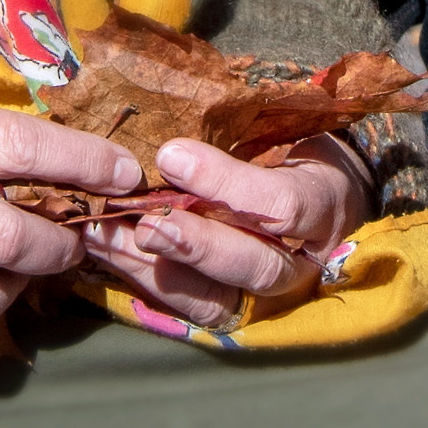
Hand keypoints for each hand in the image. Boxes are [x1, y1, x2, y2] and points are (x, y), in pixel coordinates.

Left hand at [74, 134, 370, 328]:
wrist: (314, 200)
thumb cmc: (292, 149)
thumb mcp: (285, 127)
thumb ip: (241, 127)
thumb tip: (174, 115)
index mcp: (322, 206)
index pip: (281, 204)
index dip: (226, 184)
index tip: (171, 155)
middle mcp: (301, 264)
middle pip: (254, 266)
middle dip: (196, 246)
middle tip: (144, 222)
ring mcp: (266, 298)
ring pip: (218, 300)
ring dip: (156, 270)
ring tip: (106, 238)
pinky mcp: (230, 312)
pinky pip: (187, 308)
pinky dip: (144, 281)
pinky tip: (104, 253)